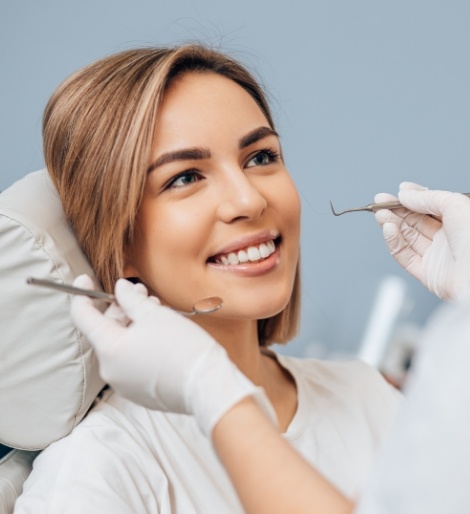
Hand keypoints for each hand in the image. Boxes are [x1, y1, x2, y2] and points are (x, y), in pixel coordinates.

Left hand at [70, 275, 275, 435]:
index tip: (85, 280)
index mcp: (109, 349)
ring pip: (120, 345)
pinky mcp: (139, 392)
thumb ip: (131, 299)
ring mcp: (124, 384)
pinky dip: (139, 344)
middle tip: (141, 293)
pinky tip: (159, 334)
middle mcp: (110, 369)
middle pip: (106, 330)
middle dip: (121, 308)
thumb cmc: (183, 347)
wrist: (207, 387)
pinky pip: (131, 362)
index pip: (83, 317)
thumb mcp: (155, 315)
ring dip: (133, 325)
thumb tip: (120, 289)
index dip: (82, 295)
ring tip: (156, 312)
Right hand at [374, 182, 469, 300]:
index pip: (431, 207)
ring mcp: (437, 256)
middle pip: (416, 222)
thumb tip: (406, 194)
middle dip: (397, 210)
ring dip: (392, 224)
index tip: (400, 191)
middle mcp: (448, 238)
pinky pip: (405, 256)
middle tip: (380, 202)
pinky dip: (394, 242)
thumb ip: (427, 198)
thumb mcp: (455, 205)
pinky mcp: (427, 273)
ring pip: (408, 237)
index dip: (414, 198)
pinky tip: (388, 229)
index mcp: (459, 221)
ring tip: (380, 214)